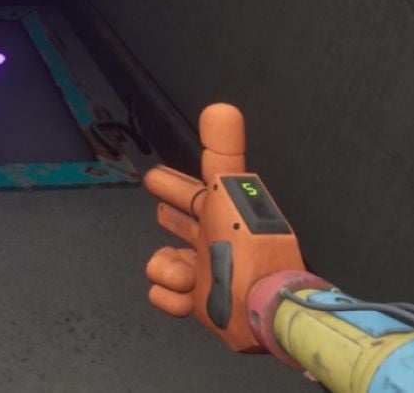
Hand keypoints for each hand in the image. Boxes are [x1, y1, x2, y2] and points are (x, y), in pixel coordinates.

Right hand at [142, 103, 304, 351]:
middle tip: (159, 209)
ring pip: (167, 262)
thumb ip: (223, 149)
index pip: (190, 195)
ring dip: (166, 265)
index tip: (154, 177)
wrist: (259, 304)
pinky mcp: (197, 305)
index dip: (173, 185)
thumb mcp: (229, 190)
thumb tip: (221, 106)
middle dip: (171, 218)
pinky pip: (165, 297)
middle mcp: (213, 244)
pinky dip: (167, 296)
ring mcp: (205, 276)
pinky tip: (180, 293)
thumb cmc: (247, 245)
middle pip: (182, 226)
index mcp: (219, 216)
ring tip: (181, 273)